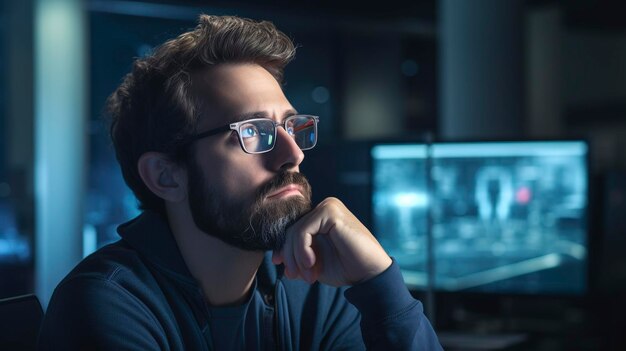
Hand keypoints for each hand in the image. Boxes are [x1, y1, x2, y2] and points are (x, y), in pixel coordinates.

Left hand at [272, 197, 391, 285]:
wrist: (369, 274)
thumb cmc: (346, 268)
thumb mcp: (314, 263)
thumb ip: (297, 257)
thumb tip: (276, 257)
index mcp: (321, 217)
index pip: (293, 231)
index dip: (285, 251)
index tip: (288, 272)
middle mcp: (324, 207)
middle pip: (291, 231)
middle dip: (291, 258)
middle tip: (301, 277)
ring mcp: (328, 207)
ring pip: (294, 231)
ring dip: (297, 258)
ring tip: (309, 275)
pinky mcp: (331, 211)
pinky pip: (303, 230)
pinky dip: (302, 250)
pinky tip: (312, 263)